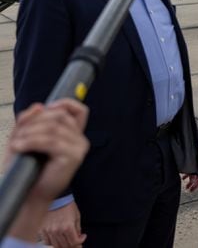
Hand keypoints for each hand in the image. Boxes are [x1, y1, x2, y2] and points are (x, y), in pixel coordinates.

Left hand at [6, 100, 88, 244]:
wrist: (27, 194)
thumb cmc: (27, 168)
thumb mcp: (24, 138)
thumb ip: (29, 121)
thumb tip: (39, 106)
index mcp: (73, 135)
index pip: (80, 110)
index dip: (65, 104)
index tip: (46, 108)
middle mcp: (80, 139)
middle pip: (60, 116)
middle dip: (35, 121)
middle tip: (18, 135)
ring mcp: (78, 148)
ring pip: (53, 127)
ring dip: (29, 133)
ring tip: (16, 144)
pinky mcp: (72, 157)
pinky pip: (50, 141)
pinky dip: (31, 141)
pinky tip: (19, 147)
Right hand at [40, 202, 84, 247]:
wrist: (56, 198)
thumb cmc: (67, 205)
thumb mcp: (77, 216)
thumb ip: (77, 229)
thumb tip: (78, 237)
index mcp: (68, 227)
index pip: (75, 242)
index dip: (80, 241)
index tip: (82, 238)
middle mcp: (57, 230)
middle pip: (65, 245)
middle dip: (72, 245)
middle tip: (75, 242)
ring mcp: (49, 231)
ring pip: (56, 245)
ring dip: (63, 245)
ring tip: (67, 241)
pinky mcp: (42, 230)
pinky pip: (47, 242)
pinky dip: (53, 243)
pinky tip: (57, 239)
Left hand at [182, 151, 197, 192]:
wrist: (188, 144)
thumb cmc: (191, 153)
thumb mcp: (191, 165)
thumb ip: (192, 173)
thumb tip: (192, 182)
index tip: (193, 189)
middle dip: (194, 184)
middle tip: (188, 189)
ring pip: (196, 174)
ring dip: (191, 181)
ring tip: (186, 186)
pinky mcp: (195, 162)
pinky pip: (193, 171)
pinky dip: (189, 175)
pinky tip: (183, 178)